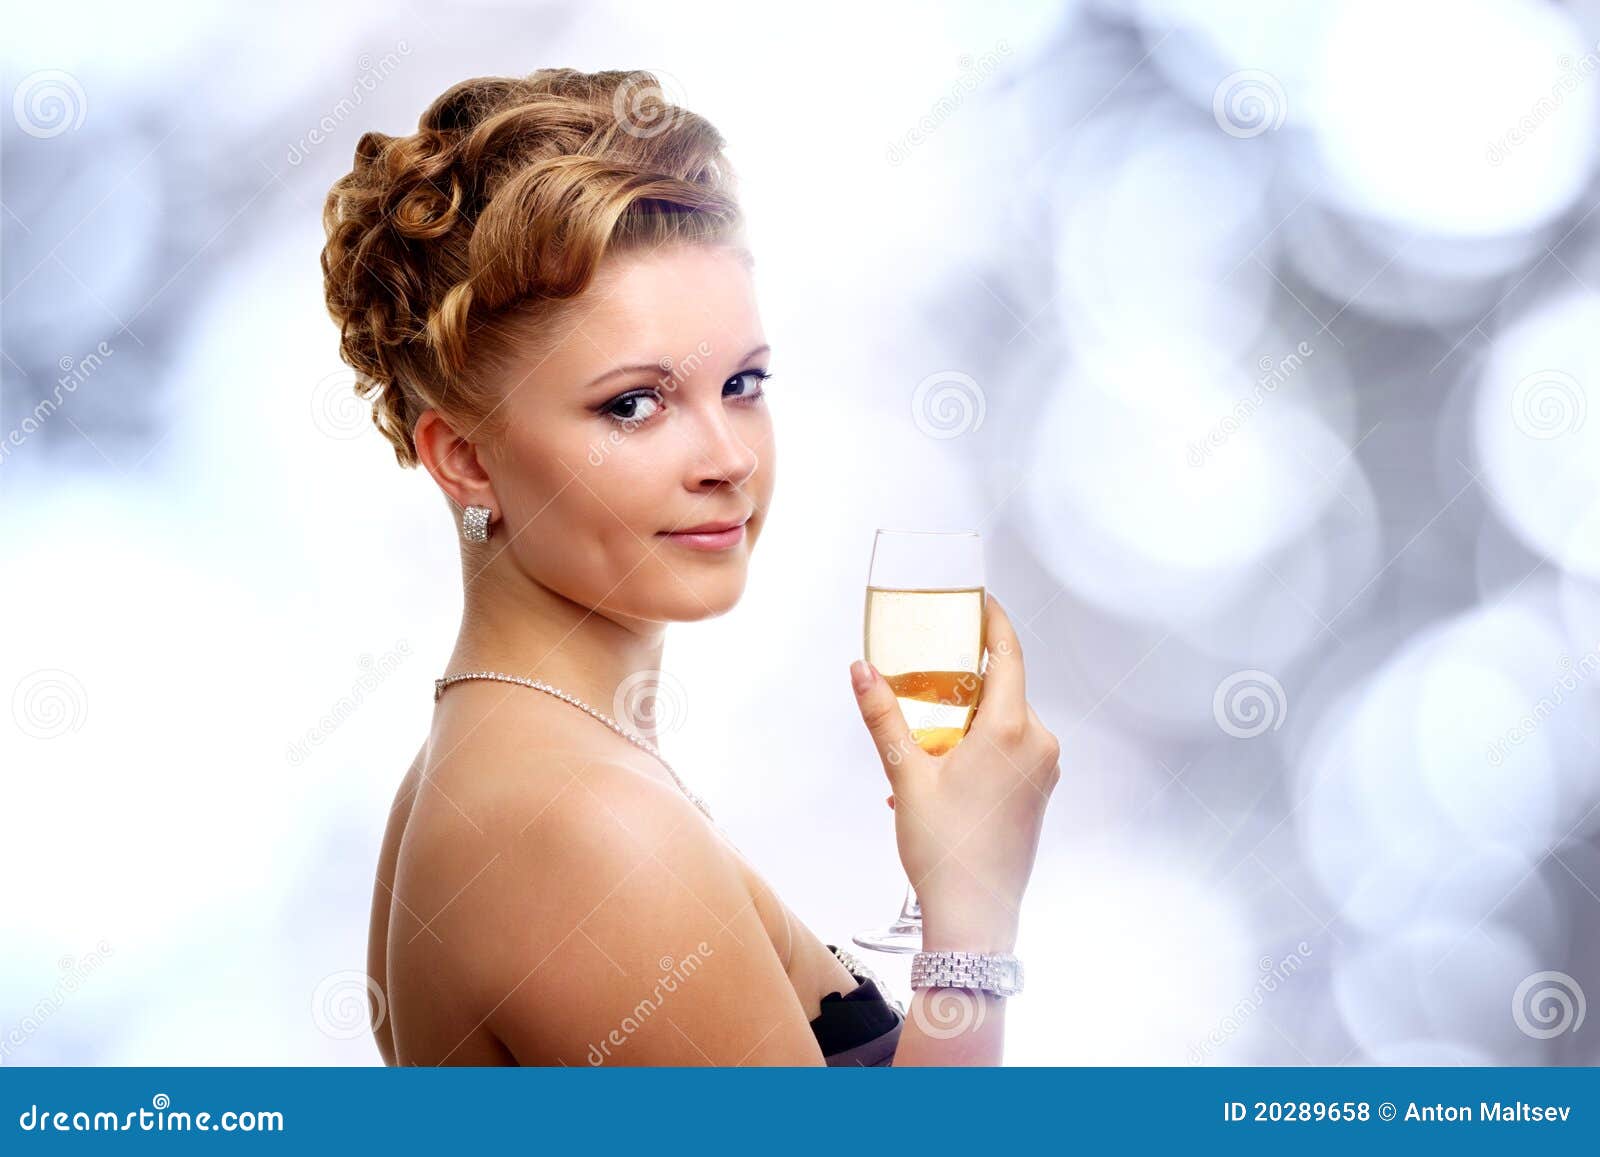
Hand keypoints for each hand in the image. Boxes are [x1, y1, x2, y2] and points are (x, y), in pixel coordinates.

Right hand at [849, 592, 1060, 951]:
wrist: (976, 917)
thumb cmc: (944, 848)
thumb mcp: (905, 776)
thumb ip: (884, 717)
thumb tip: (861, 670)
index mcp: (1011, 729)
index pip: (1008, 654)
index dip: (993, 622)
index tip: (978, 602)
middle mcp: (1039, 743)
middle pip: (1003, 689)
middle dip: (963, 683)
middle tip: (923, 682)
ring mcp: (1045, 770)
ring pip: (1005, 722)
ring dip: (965, 723)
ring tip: (921, 750)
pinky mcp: (1041, 792)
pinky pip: (1012, 751)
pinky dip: (979, 748)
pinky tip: (940, 776)